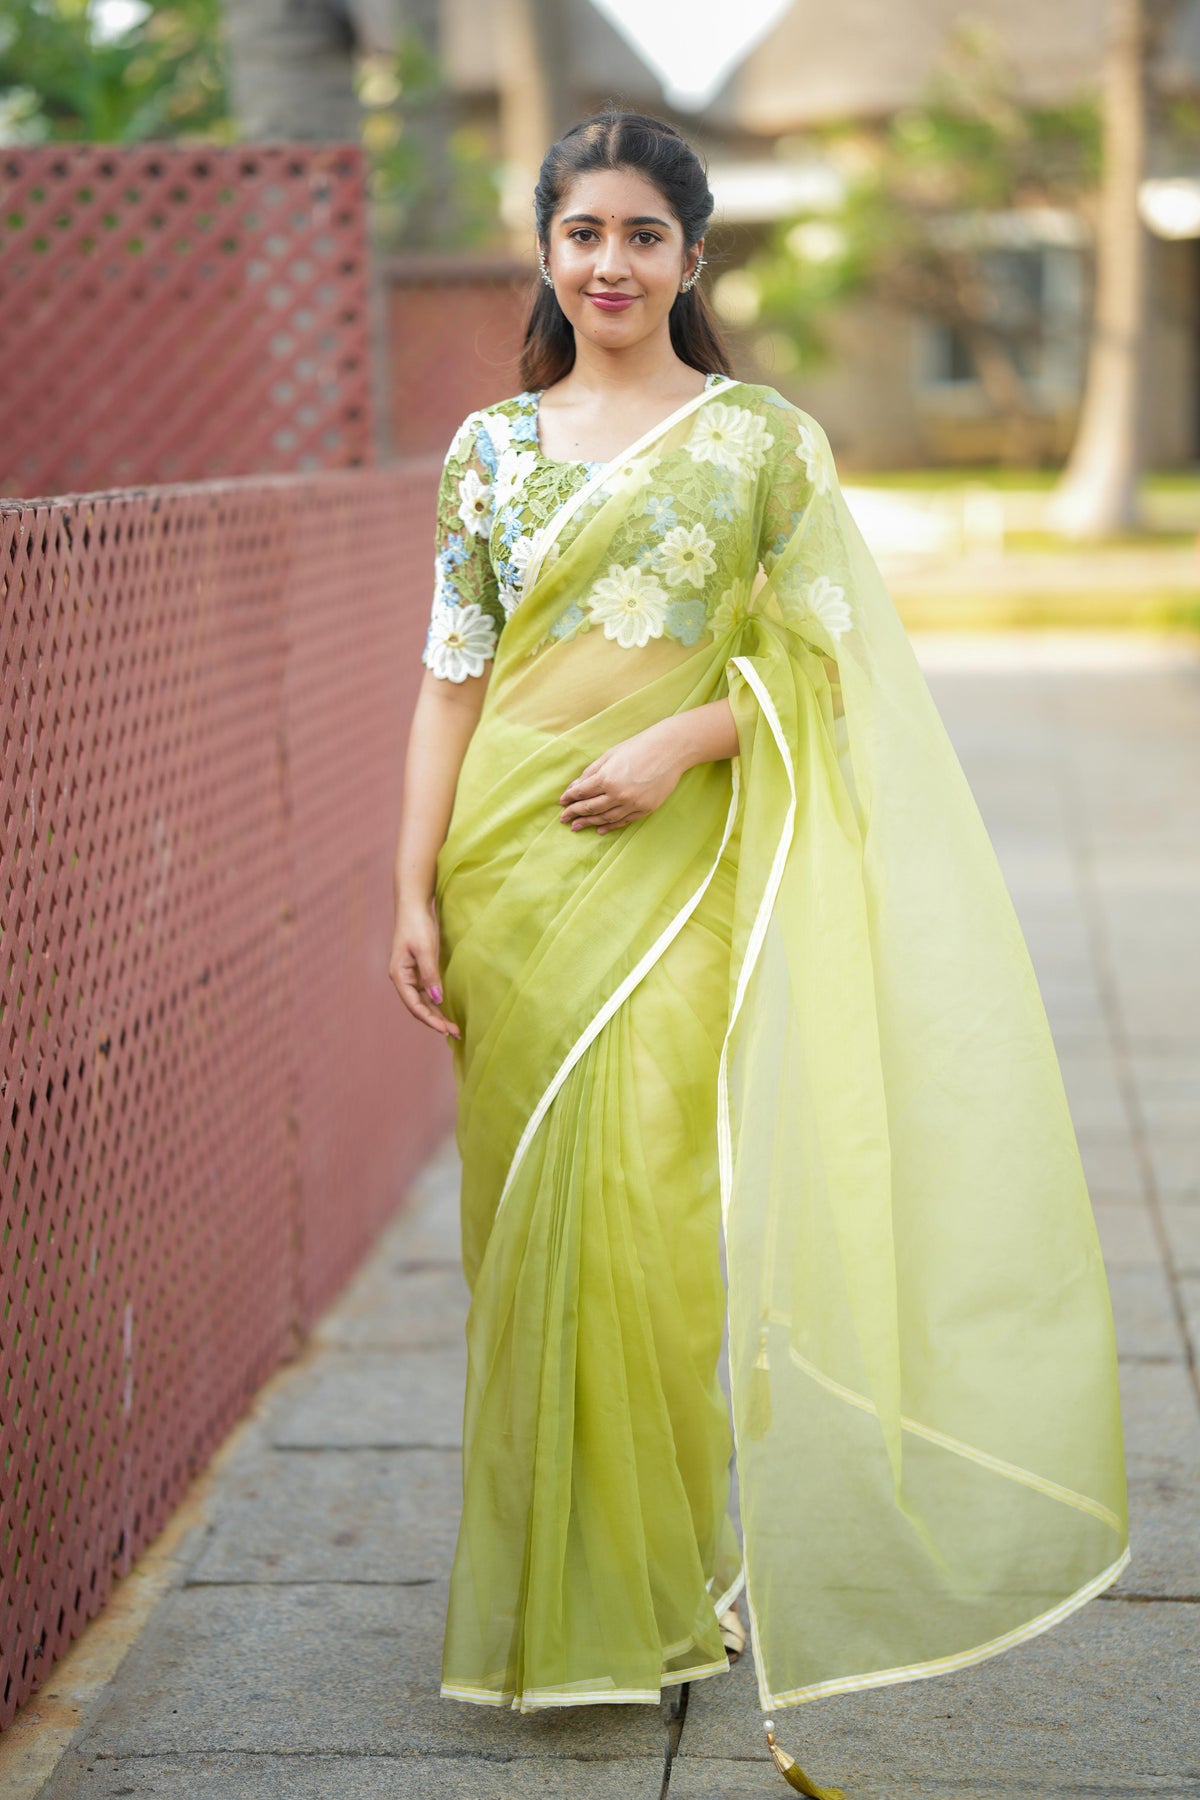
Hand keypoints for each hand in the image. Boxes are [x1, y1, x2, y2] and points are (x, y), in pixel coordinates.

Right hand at [389, 900, 459, 1037]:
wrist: (413, 906)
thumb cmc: (417, 925)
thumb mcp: (425, 949)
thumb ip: (430, 974)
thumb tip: (436, 999)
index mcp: (399, 975)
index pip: (414, 1005)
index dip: (430, 1019)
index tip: (445, 1029)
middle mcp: (402, 978)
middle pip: (418, 1006)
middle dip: (435, 1021)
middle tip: (455, 1033)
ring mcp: (410, 975)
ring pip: (422, 1001)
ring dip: (436, 1014)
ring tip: (452, 1027)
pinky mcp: (417, 969)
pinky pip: (426, 992)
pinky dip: (435, 1002)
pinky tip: (446, 1009)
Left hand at [559, 722, 687, 834]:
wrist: (670, 750)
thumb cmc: (639, 747)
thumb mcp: (610, 754)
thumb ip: (591, 772)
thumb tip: (575, 786)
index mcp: (607, 778)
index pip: (582, 792)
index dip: (570, 798)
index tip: (562, 802)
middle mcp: (618, 794)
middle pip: (590, 808)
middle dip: (575, 813)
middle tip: (564, 819)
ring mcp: (632, 804)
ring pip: (605, 818)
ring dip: (589, 823)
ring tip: (577, 826)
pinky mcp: (645, 809)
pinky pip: (623, 821)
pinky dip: (610, 826)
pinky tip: (600, 829)